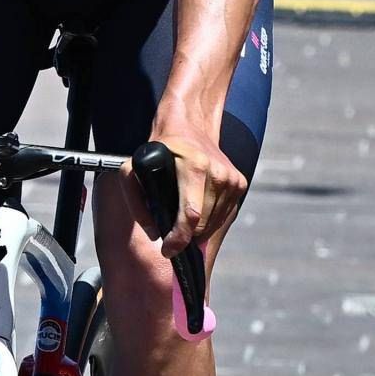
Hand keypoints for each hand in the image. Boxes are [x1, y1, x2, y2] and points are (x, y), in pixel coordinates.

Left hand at [138, 126, 244, 258]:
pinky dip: (210, 221)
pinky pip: (224, 216)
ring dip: (198, 231)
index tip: (168, 250)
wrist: (191, 126)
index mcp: (195, 167)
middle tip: (171, 236)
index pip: (191, 215)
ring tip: (183, 220)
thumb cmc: (161, 148)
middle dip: (185, 237)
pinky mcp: (239, 183)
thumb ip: (136, 201)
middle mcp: (218, 173)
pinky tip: (198, 210)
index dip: (179, 239)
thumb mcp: (135, 167)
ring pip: (214, 224)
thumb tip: (154, 232)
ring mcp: (232, 179)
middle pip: (203, 225)